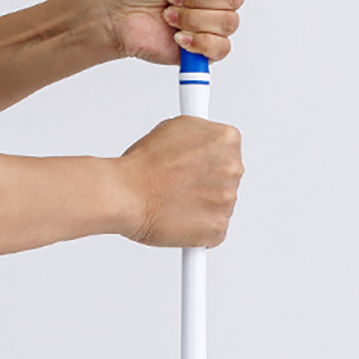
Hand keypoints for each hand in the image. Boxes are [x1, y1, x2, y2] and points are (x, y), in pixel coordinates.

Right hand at [115, 114, 243, 247]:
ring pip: (220, 205)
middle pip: (227, 178)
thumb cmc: (142, 165)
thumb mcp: (174, 128)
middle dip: (207, 183)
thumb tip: (203, 142)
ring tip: (174, 200)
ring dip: (202, 206)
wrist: (125, 194)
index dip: (207, 160)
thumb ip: (199, 135)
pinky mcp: (218, 227)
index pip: (228, 151)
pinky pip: (215, 230)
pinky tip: (179, 218)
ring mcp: (228, 200)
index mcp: (227, 140)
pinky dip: (199, 230)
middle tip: (179, 184)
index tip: (193, 166)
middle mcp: (233, 169)